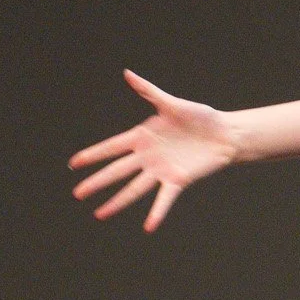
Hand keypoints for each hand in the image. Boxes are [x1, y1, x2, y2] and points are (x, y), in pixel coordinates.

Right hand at [68, 70, 236, 230]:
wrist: (226, 133)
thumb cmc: (201, 117)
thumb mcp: (173, 104)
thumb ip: (149, 92)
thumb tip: (127, 73)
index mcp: (143, 137)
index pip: (111, 147)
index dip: (93, 155)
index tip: (73, 163)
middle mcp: (148, 156)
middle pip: (117, 171)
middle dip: (97, 182)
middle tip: (78, 194)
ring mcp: (161, 170)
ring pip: (134, 188)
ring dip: (118, 202)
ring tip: (100, 214)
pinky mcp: (178, 180)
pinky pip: (165, 199)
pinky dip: (158, 212)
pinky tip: (149, 226)